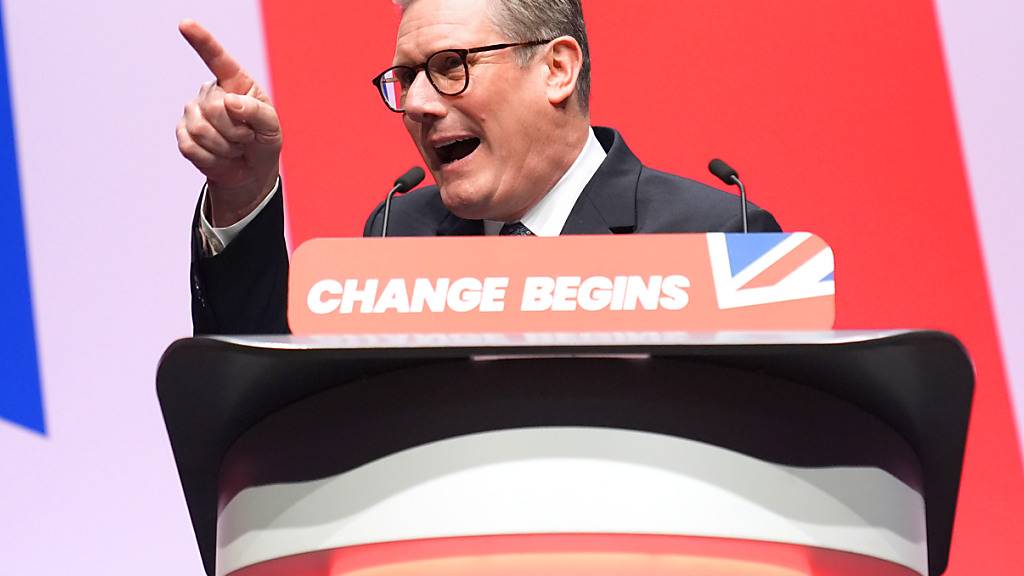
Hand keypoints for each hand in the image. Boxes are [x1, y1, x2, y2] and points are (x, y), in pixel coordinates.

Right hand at [176, 20, 281, 226]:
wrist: (250, 172)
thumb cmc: (263, 142)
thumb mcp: (271, 128)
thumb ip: (257, 112)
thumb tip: (230, 101)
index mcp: (235, 82)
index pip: (217, 58)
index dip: (202, 40)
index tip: (186, 24)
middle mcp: (210, 92)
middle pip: (214, 107)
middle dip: (236, 130)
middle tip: (246, 137)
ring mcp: (193, 112)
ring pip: (201, 129)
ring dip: (226, 146)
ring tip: (234, 147)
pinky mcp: (183, 133)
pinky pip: (192, 146)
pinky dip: (213, 158)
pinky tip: (220, 156)